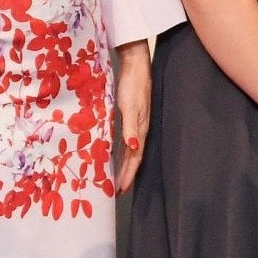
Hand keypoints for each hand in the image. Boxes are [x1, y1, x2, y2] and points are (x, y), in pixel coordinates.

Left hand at [114, 41, 151, 192]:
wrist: (136, 66)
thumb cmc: (132, 86)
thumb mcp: (131, 107)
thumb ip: (131, 128)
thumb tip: (133, 148)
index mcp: (140, 130)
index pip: (135, 158)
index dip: (128, 174)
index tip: (121, 189)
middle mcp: (139, 129)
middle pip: (133, 157)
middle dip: (126, 174)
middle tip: (118, 190)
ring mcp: (136, 123)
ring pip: (130, 150)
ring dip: (124, 165)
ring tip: (117, 178)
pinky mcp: (131, 116)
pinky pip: (126, 140)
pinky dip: (122, 151)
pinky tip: (116, 154)